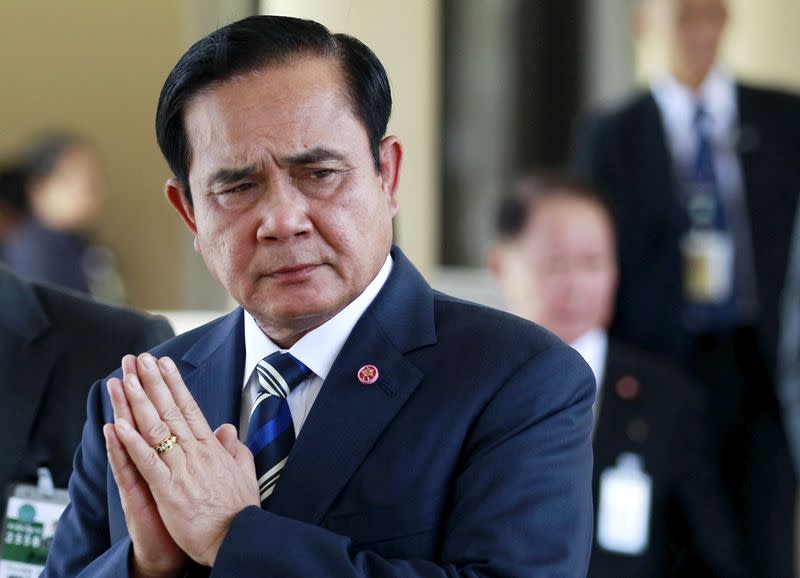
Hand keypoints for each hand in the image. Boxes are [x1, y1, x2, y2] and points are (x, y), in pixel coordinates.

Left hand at [111, 353, 259, 566]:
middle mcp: (196, 452)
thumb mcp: (245, 472)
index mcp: (212, 448)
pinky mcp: (168, 489)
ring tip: (126, 378)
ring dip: (139, 402)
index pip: (190, 408)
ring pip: (157, 428)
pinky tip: (119, 424)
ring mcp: (181, 469)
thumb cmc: (240, 509)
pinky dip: (132, 442)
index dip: (175, 384)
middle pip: (171, 410)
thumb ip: (234, 449)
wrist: (239, 536)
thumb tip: (227, 429)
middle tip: (140, 359)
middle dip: (153, 382)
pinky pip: (147, 461)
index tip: (164, 364)